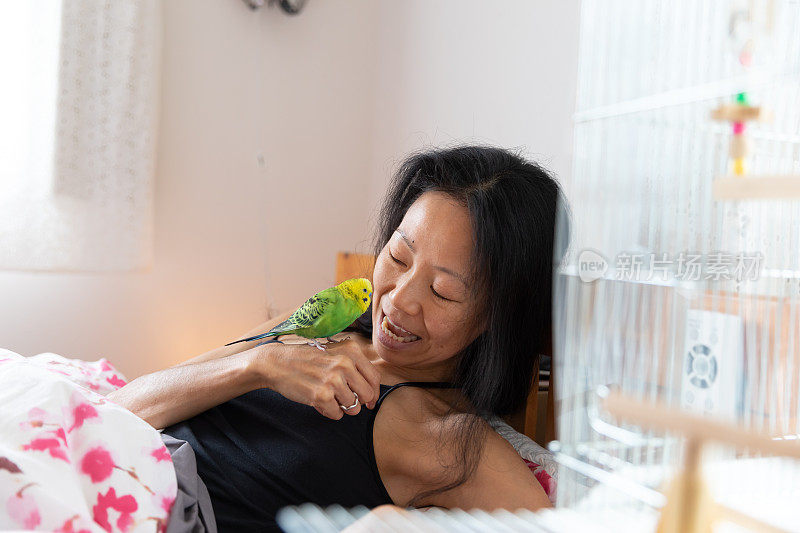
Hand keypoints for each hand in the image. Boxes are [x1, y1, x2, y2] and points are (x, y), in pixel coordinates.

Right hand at [253, 338, 381, 419]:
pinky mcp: (321, 395)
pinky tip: (319, 402)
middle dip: (357, 402)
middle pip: (367, 395)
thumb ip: (354, 367)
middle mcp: (345, 363)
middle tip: (343, 399)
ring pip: (353, 407)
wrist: (277, 363)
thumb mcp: (334, 353)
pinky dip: (329, 412)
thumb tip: (372, 393)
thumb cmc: (306, 360)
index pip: (374, 378)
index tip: (369, 401)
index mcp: (351, 351)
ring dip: (341, 407)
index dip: (374, 393)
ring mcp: (333, 379)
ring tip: (327, 397)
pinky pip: (337, 414)